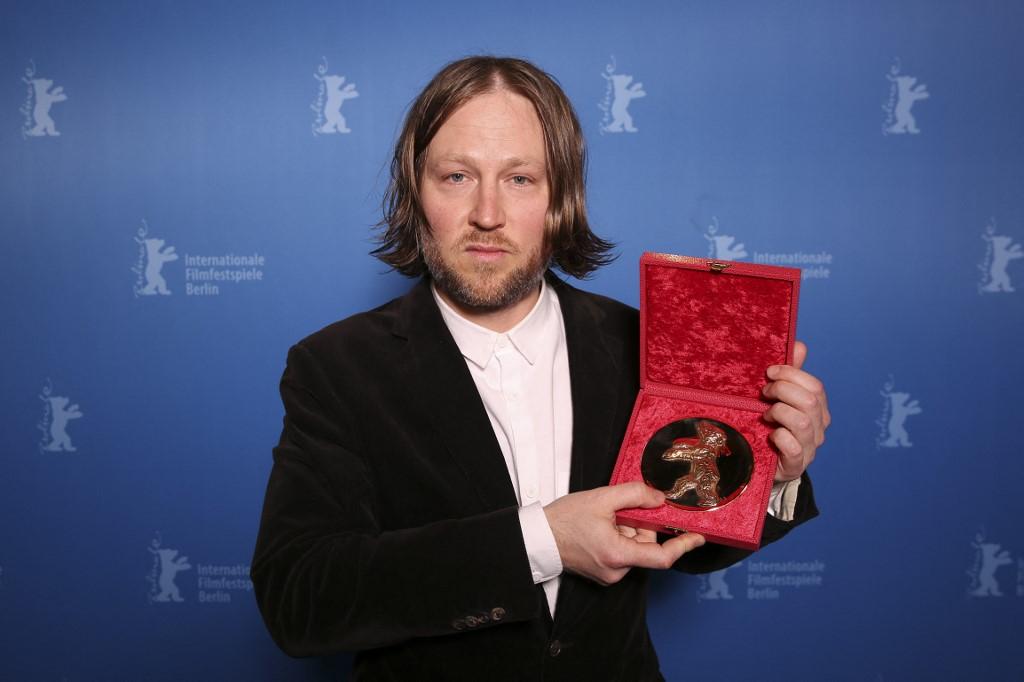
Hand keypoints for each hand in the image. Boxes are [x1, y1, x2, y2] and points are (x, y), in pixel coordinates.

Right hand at [543, 482, 704, 585]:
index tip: (698, 537)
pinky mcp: (603, 573)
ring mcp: (609, 574)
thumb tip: (659, 499)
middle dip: (638, 525)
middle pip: (645, 545)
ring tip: (602, 519)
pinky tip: (599, 528)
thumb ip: (634, 495)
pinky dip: (617, 537)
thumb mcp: (601, 498)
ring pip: (633, 547)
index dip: (683, 546)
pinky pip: (622, 552)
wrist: (538, 538)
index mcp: (618, 554)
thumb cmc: (563, 520)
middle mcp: (616, 570)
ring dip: (626, 530)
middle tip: (617, 510)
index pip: (662, 557)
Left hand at [762, 340, 830, 481]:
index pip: (815, 386)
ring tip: (766, 414)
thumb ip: (791, 373)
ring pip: (803, 422)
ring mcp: (810, 448)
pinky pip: (794, 447)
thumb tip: (799, 345)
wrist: (762, 463)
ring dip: (779, 412)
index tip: (768, 373)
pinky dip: (780, 437)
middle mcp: (819, 428)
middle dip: (782, 390)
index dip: (791, 374)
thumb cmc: (772, 425)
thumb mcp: (779, 396)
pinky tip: (770, 435)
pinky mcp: (796, 465)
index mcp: (818, 409)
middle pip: (810, 401)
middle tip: (763, 393)